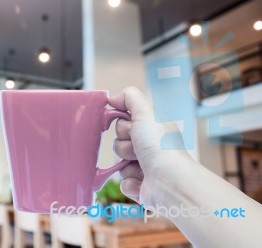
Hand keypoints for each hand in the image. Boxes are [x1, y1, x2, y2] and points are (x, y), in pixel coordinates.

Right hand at [109, 87, 193, 206]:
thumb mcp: (146, 112)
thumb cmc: (161, 146)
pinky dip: (130, 182)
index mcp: (151, 130)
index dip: (123, 125)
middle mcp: (149, 147)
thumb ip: (130, 97)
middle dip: (125, 146)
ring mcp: (145, 168)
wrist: (170, 181)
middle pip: (118, 143)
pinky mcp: (141, 187)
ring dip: (127, 165)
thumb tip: (113, 98)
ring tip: (142, 167)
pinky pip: (123, 182)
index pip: (123, 123)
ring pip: (118, 163)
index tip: (131, 127)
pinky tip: (142, 182)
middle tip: (138, 149)